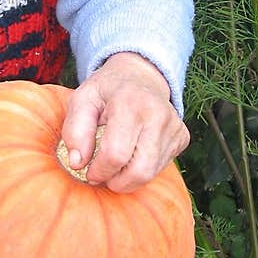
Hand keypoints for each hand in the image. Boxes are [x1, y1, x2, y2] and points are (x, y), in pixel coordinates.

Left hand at [59, 52, 189, 191]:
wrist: (141, 76)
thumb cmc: (106, 91)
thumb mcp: (81, 100)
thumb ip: (74, 131)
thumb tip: (77, 163)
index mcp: (130, 103)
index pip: (115, 154)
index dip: (98, 171)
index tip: (87, 171)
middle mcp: (158, 114)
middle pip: (139, 171)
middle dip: (116, 182)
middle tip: (102, 174)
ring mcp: (174, 127)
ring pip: (150, 174)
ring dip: (128, 178)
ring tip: (115, 163)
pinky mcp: (183, 137)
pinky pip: (160, 168)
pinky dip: (142, 169)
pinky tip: (133, 152)